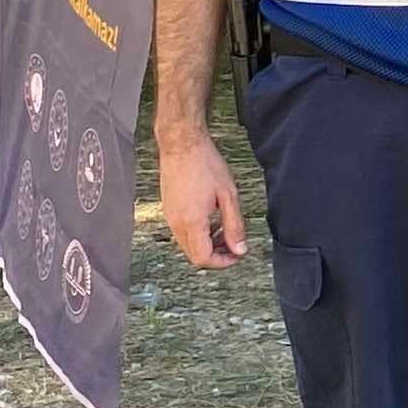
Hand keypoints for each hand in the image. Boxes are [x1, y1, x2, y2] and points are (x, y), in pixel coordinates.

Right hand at [156, 129, 242, 267]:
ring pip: (188, 245)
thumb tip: (240, 249)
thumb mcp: (228, 196)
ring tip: (225, 229)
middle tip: (234, 244)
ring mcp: (169, 216)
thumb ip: (234, 225)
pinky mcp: (168, 209)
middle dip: (216, 255)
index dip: (222, 262)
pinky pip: (182, 232)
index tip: (237, 254)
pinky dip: (198, 233)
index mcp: (191, 222)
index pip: (203, 258)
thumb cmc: (205, 165)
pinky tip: (212, 220)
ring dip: (207, 244)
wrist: (182, 145)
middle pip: (194, 255)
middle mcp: (176, 223)